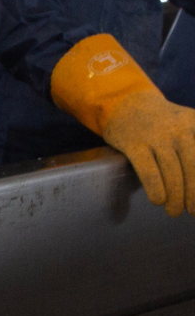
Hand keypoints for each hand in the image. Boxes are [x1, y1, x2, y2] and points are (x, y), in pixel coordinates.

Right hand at [95, 90, 194, 214]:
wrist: (128, 104)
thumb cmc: (165, 123)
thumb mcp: (191, 124)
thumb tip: (194, 182)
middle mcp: (180, 129)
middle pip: (193, 168)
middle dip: (194, 194)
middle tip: (192, 211)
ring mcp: (156, 136)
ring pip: (172, 173)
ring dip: (176, 197)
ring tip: (174, 212)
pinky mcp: (134, 144)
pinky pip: (149, 171)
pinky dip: (156, 189)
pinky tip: (158, 200)